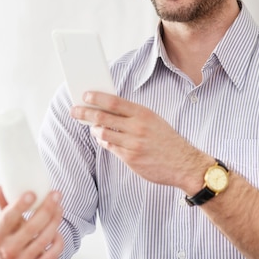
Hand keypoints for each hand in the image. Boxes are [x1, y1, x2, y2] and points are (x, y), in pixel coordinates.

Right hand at [0, 186, 63, 258]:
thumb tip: (0, 186)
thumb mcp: (2, 226)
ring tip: (59, 207)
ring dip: (55, 220)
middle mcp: (8, 249)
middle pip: (31, 228)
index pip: (7, 219)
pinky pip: (53, 252)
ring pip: (44, 239)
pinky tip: (58, 230)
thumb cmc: (6, 241)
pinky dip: (59, 240)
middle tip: (56, 194)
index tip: (32, 193)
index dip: (19, 206)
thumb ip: (4, 206)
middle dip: (46, 209)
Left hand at [70, 92, 210, 192]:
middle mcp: (138, 127)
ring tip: (92, 127)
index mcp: (144, 114)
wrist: (183, 163)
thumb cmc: (167, 140)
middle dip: (86, 112)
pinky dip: (104, 142)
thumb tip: (109, 109)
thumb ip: (133, 115)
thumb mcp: (154, 120)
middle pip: (104, 117)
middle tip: (75, 110)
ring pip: (103, 134)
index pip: (115, 102)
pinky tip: (103, 139)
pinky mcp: (130, 158)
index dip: (97, 98)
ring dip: (95, 130)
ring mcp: (133, 144)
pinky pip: (110, 147)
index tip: (85, 95)